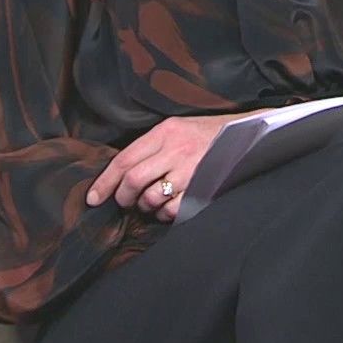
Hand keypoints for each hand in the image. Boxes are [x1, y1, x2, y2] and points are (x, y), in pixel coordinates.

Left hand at [87, 110, 264, 222]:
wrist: (248, 136)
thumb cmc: (208, 134)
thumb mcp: (177, 128)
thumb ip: (151, 145)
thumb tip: (121, 172)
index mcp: (165, 132)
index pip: (124, 160)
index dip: (105, 182)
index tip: (94, 199)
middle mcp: (175, 150)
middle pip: (133, 181)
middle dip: (123, 197)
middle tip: (125, 202)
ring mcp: (190, 171)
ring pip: (150, 199)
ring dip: (145, 206)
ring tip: (151, 202)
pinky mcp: (202, 189)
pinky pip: (171, 210)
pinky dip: (164, 214)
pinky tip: (168, 207)